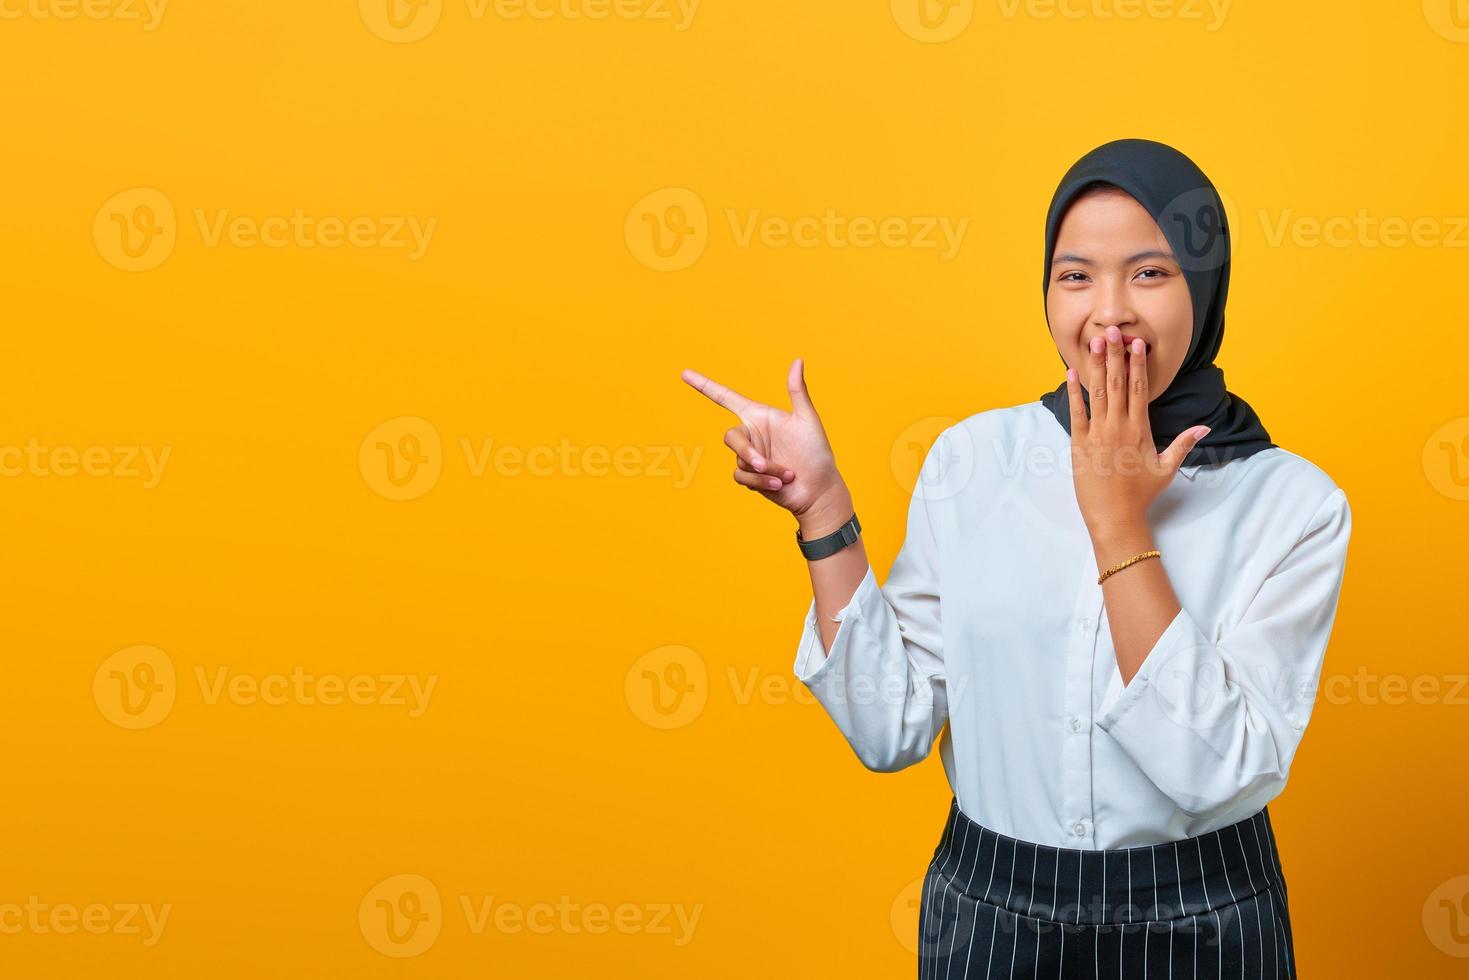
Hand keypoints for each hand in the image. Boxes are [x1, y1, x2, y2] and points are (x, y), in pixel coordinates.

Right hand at [680, 358, 847, 528]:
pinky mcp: (749, 477)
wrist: (818, 489)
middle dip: (746, 452)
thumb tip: (797, 360)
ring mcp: (749, 457)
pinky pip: (741, 477)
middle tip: (764, 465)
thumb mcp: (807, 420)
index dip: (704, 385)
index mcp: (759, 416)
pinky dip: (760, 482)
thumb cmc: (817, 453)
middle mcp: (751, 434)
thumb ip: (797, 392)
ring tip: (787, 476)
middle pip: (729, 437)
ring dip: (763, 470)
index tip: (685, 374)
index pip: (725, 398)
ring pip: (738, 460)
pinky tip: (778, 484)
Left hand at [1066, 325, 1209, 535]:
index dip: (1138, 364)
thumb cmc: (1141, 494)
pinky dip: (1073, 392)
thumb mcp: (1166, 468)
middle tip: (1112, 329)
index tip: (1137, 343)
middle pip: (1117, 383)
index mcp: (1141, 429)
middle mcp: (1119, 427)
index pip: (1140, 388)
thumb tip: (1204, 427)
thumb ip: (1183, 444)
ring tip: (1094, 342)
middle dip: (1114, 355)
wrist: (1115, 516)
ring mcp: (1098, 434)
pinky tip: (1071, 373)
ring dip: (1095, 365)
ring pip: (1097, 392)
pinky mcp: (1079, 444)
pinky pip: (1076, 413)